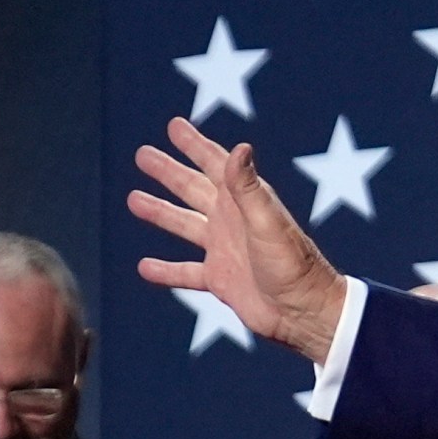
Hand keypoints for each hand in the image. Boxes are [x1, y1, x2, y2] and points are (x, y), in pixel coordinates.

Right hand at [129, 118, 351, 362]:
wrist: (304, 312)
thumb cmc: (293, 265)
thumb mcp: (267, 221)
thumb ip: (249, 187)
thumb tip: (239, 147)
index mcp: (244, 202)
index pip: (215, 164)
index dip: (194, 144)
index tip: (174, 125)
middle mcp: (231, 221)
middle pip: (192, 189)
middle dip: (168, 171)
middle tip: (142, 154)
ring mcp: (224, 250)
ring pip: (184, 225)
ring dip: (160, 212)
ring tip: (134, 199)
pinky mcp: (220, 280)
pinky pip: (185, 273)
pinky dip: (165, 271)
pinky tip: (144, 267)